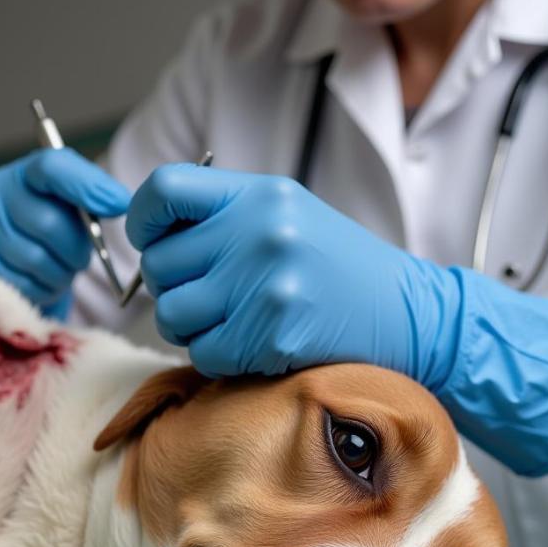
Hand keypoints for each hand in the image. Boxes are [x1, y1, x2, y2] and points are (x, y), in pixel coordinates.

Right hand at [0, 148, 130, 316]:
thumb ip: (91, 200)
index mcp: (23, 174)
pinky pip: (21, 284)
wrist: (4, 267)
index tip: (118, 205)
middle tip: (79, 258)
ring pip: (36, 260)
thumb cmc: (49, 238)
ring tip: (57, 270)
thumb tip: (119, 201)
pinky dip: (40, 289)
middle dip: (74, 249)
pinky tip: (39, 281)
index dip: (88, 187)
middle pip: (50, 223)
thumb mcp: (69, 211)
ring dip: (59, 273)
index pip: (52, 168)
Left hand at [127, 165, 455, 385]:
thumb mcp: (287, 215)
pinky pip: (204, 354)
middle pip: (160, 264)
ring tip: (226, 321)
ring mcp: (266, 288)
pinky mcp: (273, 337)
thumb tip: (149, 238)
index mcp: (260, 196)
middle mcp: (260, 235)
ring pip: (172, 315)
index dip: (143, 219)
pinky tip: (248, 345)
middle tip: (205, 295)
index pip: (165, 190)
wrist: (404, 313)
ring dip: (189, 326)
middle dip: (171, 286)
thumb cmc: (338, 268)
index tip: (150, 240)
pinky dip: (216, 356)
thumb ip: (224, 217)